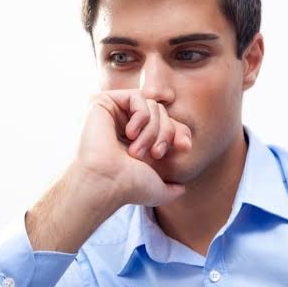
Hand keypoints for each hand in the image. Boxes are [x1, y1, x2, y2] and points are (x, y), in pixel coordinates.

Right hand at [25, 89, 190, 251]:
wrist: (106, 183)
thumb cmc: (128, 188)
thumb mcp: (157, 189)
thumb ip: (170, 189)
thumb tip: (181, 189)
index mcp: (134, 140)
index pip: (165, 124)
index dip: (179, 132)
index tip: (184, 148)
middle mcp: (122, 125)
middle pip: (161, 113)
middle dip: (165, 133)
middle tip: (155, 154)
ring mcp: (112, 112)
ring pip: (151, 105)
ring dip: (151, 129)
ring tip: (137, 150)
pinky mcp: (103, 101)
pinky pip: (137, 97)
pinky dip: (141, 115)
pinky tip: (130, 133)